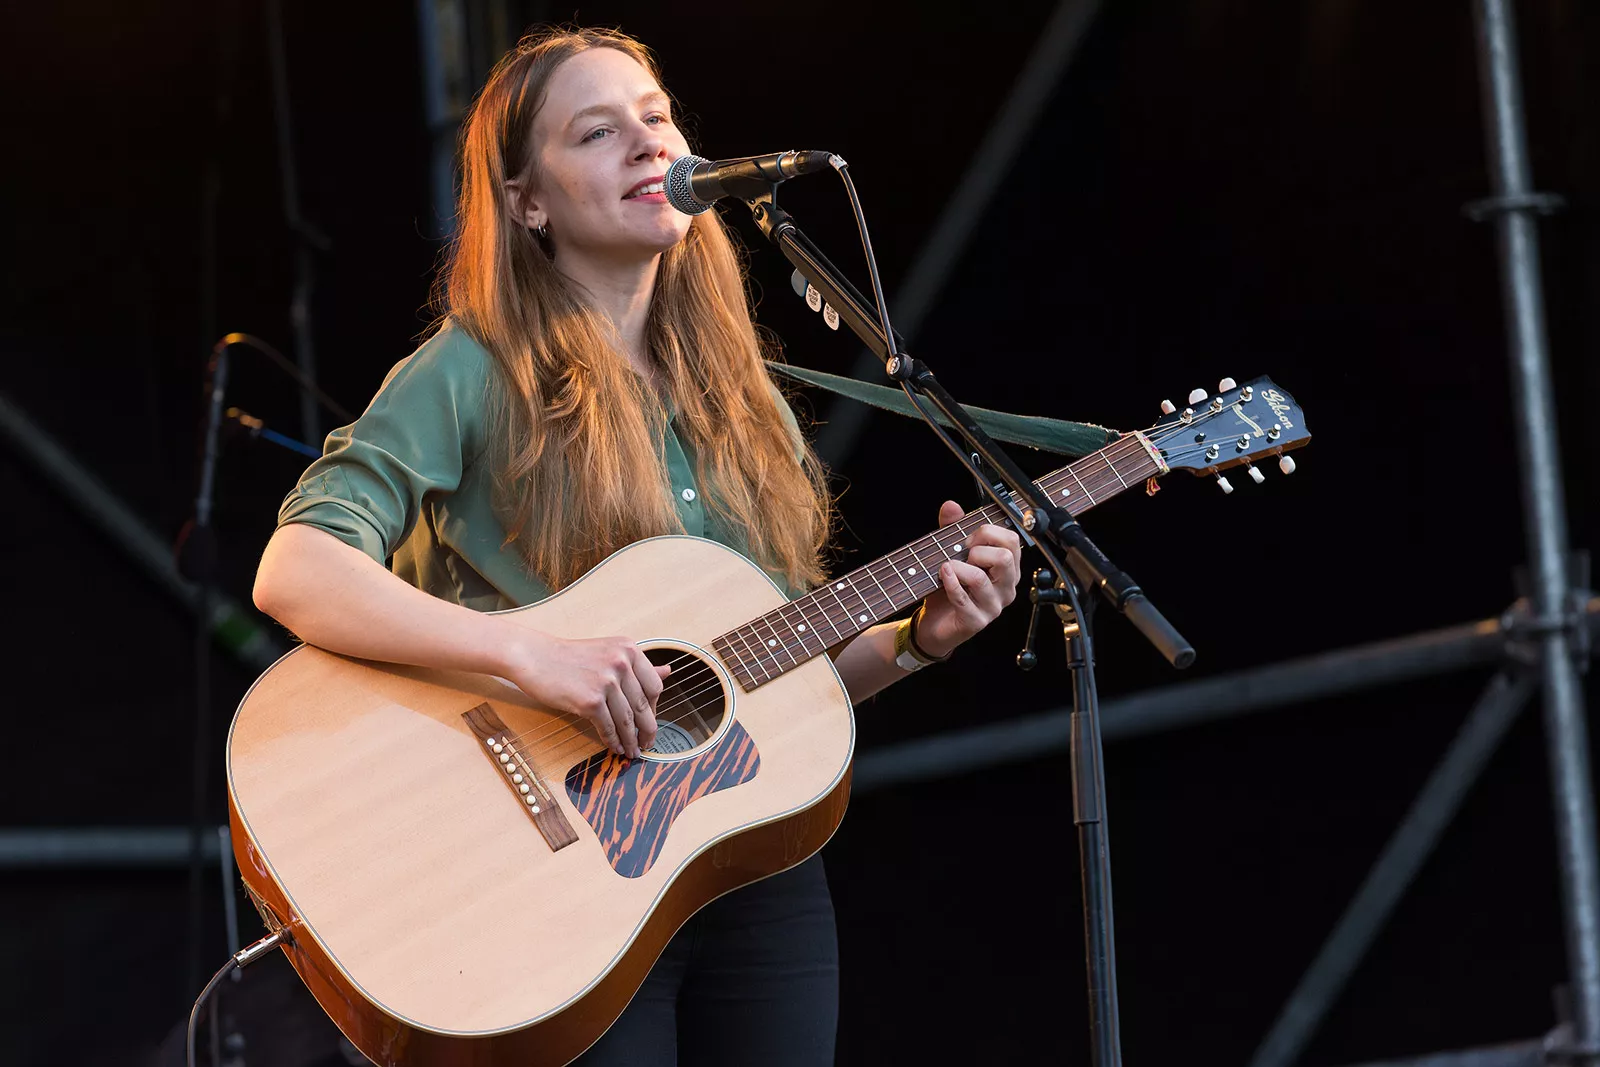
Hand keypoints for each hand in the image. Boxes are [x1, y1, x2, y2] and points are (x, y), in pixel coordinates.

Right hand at [497, 626, 669, 758]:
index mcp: (629, 649)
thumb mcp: (608, 653)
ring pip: (627, 720)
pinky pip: (607, 727)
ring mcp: (606, 682)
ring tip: (632, 751)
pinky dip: (613, 741)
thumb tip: (668, 671)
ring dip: (631, 740)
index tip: (650, 721)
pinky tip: (615, 747)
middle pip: (644, 706)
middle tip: (648, 744)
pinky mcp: (590, 701)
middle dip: (647, 730)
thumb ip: (637, 666)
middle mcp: (621, 663)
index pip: (654, 686)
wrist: (535, 657)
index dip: (655, 708)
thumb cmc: (570, 657)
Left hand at [914, 500, 1023, 658]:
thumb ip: (953, 529)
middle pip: (1005, 557)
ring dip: (958, 567)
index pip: (1013, 541)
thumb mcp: (952, 554)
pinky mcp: (976, 621)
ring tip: (946, 567)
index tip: (969, 538)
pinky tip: (942, 575)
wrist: (935, 624)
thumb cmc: (949, 588)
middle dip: (978, 549)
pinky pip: (963, 598)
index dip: (989, 532)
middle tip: (961, 554)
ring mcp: (993, 607)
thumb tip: (951, 506)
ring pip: (981, 579)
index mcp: (1008, 569)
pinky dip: (950, 583)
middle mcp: (1006, 588)